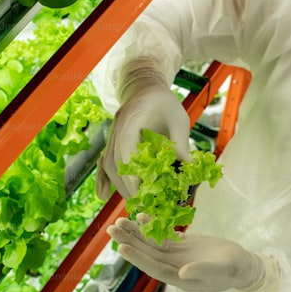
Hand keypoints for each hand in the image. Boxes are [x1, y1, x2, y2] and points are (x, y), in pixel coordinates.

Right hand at [96, 65, 190, 199]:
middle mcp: (118, 126)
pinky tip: (102, 195)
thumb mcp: (178, 119)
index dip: (131, 168)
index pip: (126, 145)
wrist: (145, 87)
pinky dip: (102, 179)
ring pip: (108, 164)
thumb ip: (181, 145)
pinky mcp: (112, 142)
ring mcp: (112, 135)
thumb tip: (188, 173)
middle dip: (128, 185)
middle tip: (144, 204)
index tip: (140, 188)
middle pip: (115, 160)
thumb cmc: (164, 102)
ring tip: (136, 203)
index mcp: (133, 116)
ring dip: (120, 186)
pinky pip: (103, 162)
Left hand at [107, 215, 277, 291]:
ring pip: (152, 243)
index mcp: (179, 278)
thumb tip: (182, 273)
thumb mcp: (220, 271)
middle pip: (147, 254)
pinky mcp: (182, 244)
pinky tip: (141, 216)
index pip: (153, 268)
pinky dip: (152, 226)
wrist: (242, 265)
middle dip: (129, 242)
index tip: (122, 248)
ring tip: (119, 221)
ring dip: (136, 233)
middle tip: (111, 229)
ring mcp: (176, 255)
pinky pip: (163, 235)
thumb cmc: (233, 270)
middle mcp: (173, 267)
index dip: (138, 258)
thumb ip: (201, 271)